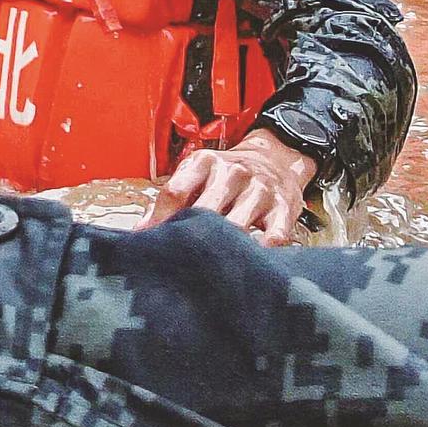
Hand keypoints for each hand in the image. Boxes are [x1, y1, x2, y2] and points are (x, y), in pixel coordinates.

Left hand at [141, 128, 315, 244]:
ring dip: (222, 248)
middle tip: (178, 260)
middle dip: (190, 237)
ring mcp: (260, 190)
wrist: (275, 159)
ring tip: (208, 267)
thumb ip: (170, 201)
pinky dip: (259, 252)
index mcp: (204, 162)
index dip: (161, 220)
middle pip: (205, 211)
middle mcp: (233, 173)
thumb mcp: (197, 175)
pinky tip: (246, 261)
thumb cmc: (226, 174)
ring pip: (237, 226)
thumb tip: (142, 231)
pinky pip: (273, 237)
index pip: (176, 192)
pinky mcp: (284, 209)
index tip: (151, 242)